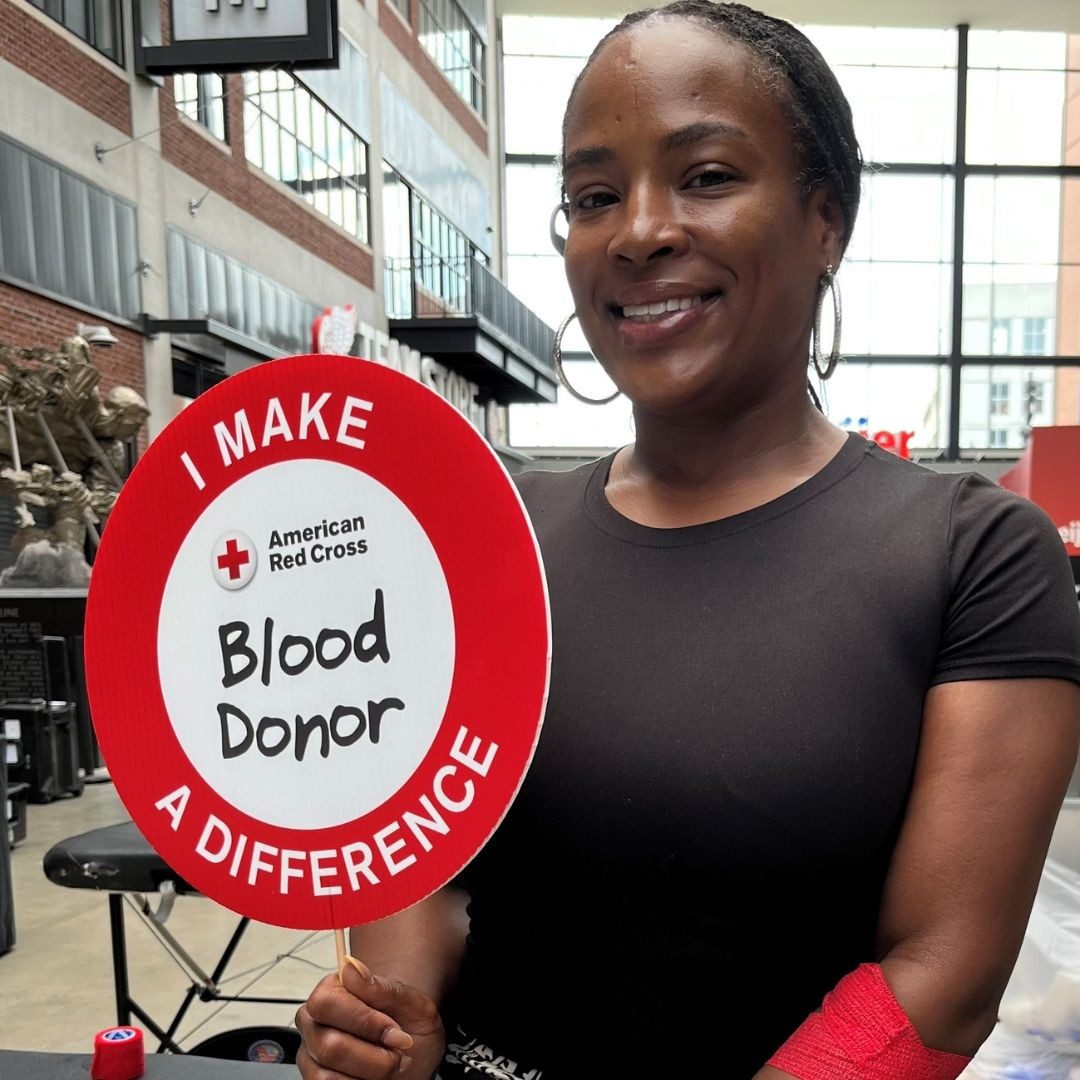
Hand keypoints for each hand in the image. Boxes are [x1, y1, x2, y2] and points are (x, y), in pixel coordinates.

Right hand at [296, 956, 446, 1077]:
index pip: (327, 1003)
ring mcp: (311, 1053)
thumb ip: (382, 987)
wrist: (416, 1053)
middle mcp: (314, 1020)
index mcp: (333, 990)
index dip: (364, 1022)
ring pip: (328, 1075)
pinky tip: (373, 1077)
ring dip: (370, 1074)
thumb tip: (351, 967)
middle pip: (329, 1046)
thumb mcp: (413, 1003)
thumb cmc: (410, 1024)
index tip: (395, 1032)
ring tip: (389, 1065)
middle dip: (373, 1057)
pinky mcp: (314, 1078)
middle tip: (398, 1052)